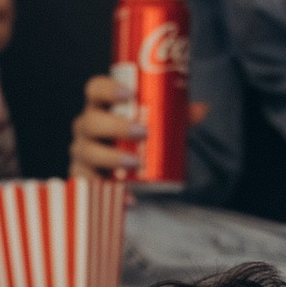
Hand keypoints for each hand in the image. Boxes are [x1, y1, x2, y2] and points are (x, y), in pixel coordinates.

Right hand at [69, 69, 207, 181]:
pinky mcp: (84, 178)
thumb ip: (177, 115)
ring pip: (87, 153)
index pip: (94, 89)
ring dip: (110, 157)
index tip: (129, 94)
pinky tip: (130, 198)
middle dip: (114, 126)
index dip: (107, 88)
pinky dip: (112, 193)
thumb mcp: (158, 124)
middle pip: (90, 121)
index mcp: (101, 106)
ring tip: (135, 163)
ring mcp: (82, 153)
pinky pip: (91, 186)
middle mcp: (86, 127)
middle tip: (142, 132)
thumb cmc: (138, 137)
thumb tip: (203, 109)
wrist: (125, 169)